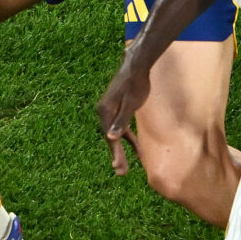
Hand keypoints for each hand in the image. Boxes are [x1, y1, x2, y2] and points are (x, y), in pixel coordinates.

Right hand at [98, 57, 153, 175]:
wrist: (136, 66)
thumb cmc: (135, 84)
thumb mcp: (130, 104)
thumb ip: (121, 121)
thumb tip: (111, 137)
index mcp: (105, 111)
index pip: (110, 137)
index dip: (115, 154)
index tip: (118, 168)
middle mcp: (104, 112)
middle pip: (111, 138)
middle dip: (117, 156)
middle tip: (121, 173)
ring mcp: (110, 111)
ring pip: (116, 135)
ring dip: (122, 150)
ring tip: (125, 168)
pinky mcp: (118, 110)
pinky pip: (122, 129)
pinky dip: (128, 139)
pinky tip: (136, 151)